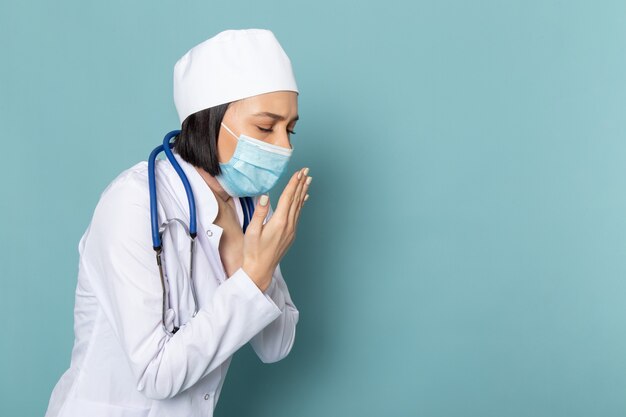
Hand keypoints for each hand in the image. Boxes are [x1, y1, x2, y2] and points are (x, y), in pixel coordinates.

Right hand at [242, 167, 311, 290]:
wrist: (260, 270)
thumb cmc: (253, 251)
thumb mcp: (252, 231)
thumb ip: (260, 212)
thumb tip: (265, 195)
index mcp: (279, 222)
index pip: (288, 197)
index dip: (293, 183)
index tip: (299, 172)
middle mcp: (288, 225)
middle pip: (296, 199)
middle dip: (301, 183)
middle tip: (306, 171)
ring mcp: (291, 230)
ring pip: (299, 206)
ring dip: (303, 192)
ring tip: (307, 180)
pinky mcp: (291, 235)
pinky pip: (298, 215)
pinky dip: (301, 204)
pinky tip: (304, 199)